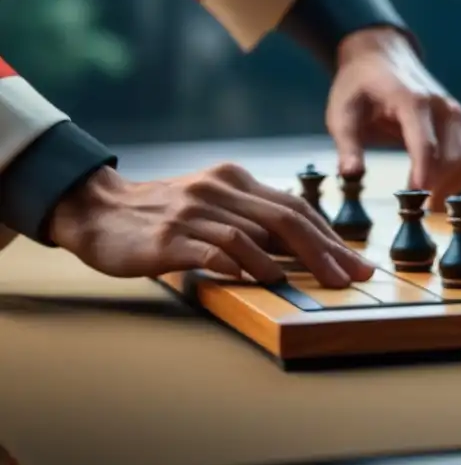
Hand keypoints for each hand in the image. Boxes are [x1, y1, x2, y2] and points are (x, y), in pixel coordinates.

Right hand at [49, 163, 374, 287]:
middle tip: (349, 278)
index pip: (295, 207)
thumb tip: (306, 250)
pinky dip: (236, 266)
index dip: (330, 236)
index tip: (356, 263)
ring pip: (251, 235)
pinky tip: (255, 280)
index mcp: (235, 180)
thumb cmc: (165, 216)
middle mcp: (219, 190)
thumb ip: (253, 221)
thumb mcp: (215, 206)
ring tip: (313, 284)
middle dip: (324, 251)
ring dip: (285, 263)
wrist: (99, 210)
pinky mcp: (167, 236)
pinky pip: (210, 251)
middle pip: (284, 219)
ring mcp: (193, 212)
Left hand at [326, 28, 460, 210]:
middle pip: (451, 157)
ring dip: (448, 186)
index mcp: (412, 101)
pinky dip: (455, 177)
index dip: (423, 176)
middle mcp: (442, 106)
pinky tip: (435, 190)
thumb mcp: (342, 113)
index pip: (426, 144)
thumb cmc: (359, 86)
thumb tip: (350, 174)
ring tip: (425, 205)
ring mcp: (455, 113)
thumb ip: (347, 145)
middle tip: (416, 211)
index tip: (415, 201)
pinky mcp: (460, 122)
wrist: (381, 57)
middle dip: (437, 188)